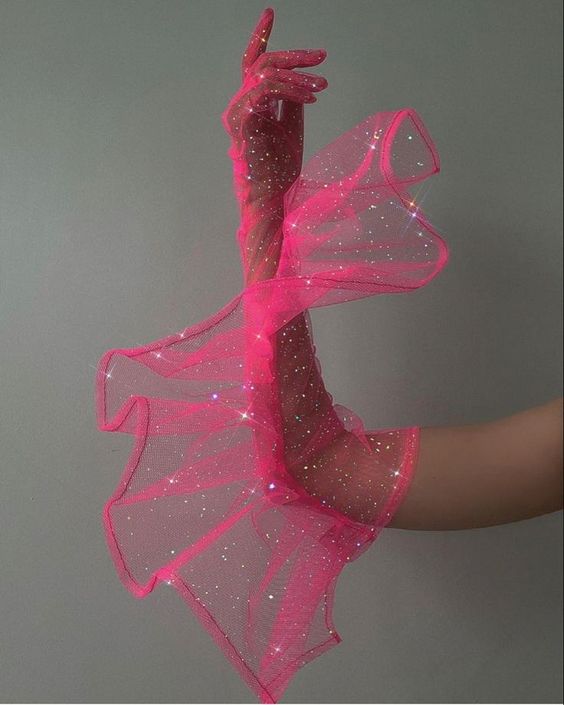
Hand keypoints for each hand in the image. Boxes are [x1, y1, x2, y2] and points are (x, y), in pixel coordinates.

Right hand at [221, 7, 327, 205]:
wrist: (272, 198)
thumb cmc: (280, 169)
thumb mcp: (292, 126)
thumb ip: (291, 100)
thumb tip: (301, 80)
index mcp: (251, 104)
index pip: (254, 64)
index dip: (261, 36)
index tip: (270, 12)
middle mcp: (241, 105)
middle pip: (262, 64)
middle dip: (294, 56)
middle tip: (321, 56)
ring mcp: (239, 113)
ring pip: (265, 75)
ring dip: (297, 76)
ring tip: (321, 86)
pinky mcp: (243, 123)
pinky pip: (265, 92)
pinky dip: (290, 90)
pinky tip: (310, 97)